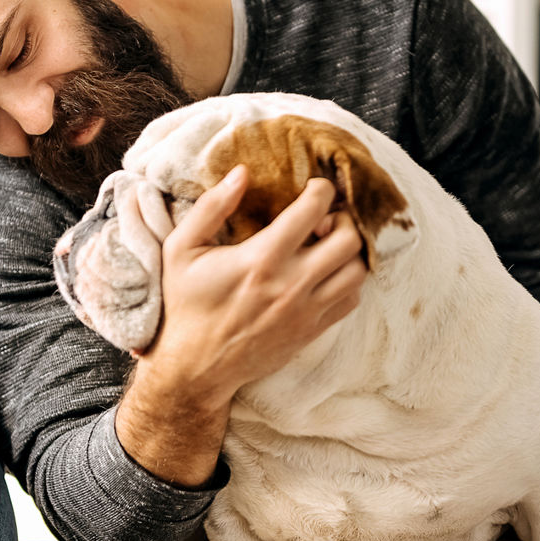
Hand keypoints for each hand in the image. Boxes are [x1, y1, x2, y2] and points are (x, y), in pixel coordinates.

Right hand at [142, 165, 367, 406]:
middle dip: (343, 219)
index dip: (322, 190)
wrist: (196, 368)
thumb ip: (211, 207)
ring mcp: (306, 311)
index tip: (313, 189)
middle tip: (324, 219)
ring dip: (350, 251)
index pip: (314, 209)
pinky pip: (351, 300)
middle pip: (349, 239)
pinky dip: (348, 281)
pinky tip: (326, 273)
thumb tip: (242, 173)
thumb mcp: (181, 250)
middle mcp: (291, 285)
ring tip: (328, 245)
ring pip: (358, 271)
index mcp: (261, 259)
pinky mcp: (312, 331)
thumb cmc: (185, 305)